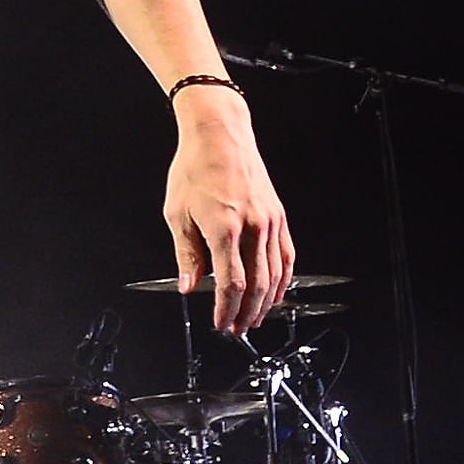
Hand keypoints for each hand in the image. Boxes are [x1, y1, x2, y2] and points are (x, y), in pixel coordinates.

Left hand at [161, 99, 294, 336]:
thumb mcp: (177, 214)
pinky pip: (287, 255)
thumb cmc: (194, 168)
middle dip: (246, 311)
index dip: (226, 308)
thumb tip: (189, 286)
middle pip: (257, 284)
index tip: (221, 323)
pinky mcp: (279, 216)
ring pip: (275, 274)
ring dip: (266, 302)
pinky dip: (283, 279)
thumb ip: (186, 254)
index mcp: (224, 228)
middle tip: (236, 328)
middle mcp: (253, 226)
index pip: (231, 283)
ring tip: (254, 317)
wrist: (219, 136)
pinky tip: (276, 292)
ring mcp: (270, 221)